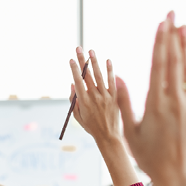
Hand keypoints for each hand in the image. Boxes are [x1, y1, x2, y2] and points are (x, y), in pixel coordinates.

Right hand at [70, 47, 137, 185]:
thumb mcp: (78, 117)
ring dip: (95, 62)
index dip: (73, 70)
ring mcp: (106, 97)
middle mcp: (95, 97)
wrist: (109, 137)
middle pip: (87, 75)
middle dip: (82, 61)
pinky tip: (108, 61)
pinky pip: (113, 81)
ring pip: (100, 76)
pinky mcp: (115, 97)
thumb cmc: (91, 128)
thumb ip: (74, 100)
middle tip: (78, 48)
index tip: (70, 59)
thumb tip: (73, 84)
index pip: (78, 82)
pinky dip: (111, 71)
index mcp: (84, 102)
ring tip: (91, 51)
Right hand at [117, 12, 185, 185]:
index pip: (158, 65)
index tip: (160, 24)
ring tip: (183, 25)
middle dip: (171, 35)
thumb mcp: (130, 131)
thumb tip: (118, 78)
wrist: (178, 176)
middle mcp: (174, 100)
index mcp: (155, 104)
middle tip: (172, 14)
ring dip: (184, 46)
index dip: (159, 42)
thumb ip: (124, 103)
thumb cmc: (149, 157)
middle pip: (174, 60)